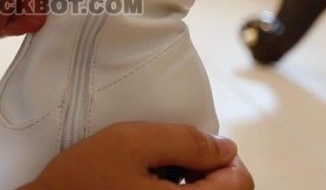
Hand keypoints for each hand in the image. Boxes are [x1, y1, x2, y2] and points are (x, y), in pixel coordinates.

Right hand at [20, 121, 252, 189]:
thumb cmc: (85, 177)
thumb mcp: (132, 142)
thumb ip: (185, 141)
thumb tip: (226, 147)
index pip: (240, 183)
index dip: (224, 156)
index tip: (196, 146)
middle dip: (207, 170)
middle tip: (172, 158)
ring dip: (192, 182)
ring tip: (157, 172)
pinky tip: (149, 186)